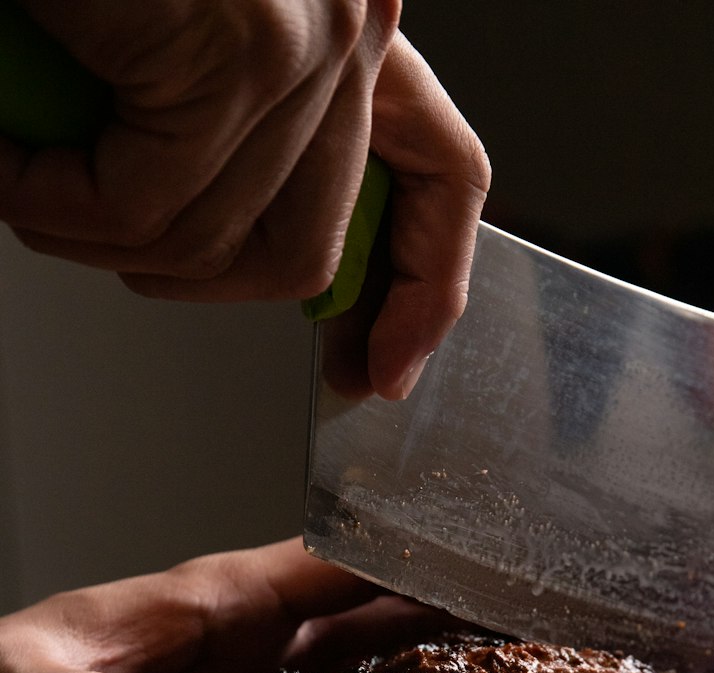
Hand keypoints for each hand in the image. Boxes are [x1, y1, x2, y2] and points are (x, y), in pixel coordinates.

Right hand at [0, 3, 489, 398]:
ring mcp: (304, 40)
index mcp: (352, 25)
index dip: (421, 291)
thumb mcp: (184, 53)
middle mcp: (350, 24)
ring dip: (95, 239)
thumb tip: (250, 260)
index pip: (443, 177)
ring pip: (212, 244)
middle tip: (101, 238)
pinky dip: (57, 209)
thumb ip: (242, 142)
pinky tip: (14, 162)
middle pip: (308, 250)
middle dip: (187, 277)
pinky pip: (145, 210)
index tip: (384, 369)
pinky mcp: (240, 50)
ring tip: (29, 181)